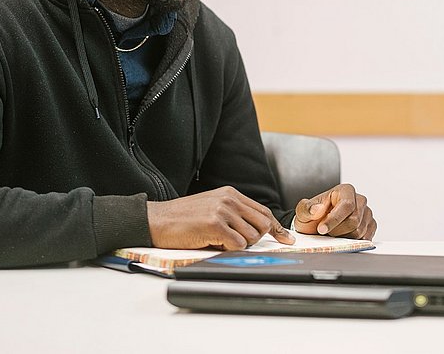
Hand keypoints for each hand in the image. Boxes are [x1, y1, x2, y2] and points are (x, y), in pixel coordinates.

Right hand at [146, 186, 294, 249]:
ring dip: (237, 245)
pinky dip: (227, 249)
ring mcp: (223, 211)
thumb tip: (256, 230)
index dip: (276, 228)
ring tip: (217, 240)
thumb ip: (234, 213)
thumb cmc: (183, 219)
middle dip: (254, 239)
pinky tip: (211, 243)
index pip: (263, 211)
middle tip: (234, 242)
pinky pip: (237, 245)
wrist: (156, 221)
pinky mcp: (214, 224)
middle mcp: (229, 199)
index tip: (287, 240)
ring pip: (251, 237)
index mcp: (231, 194)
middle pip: (263, 224)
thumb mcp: (212, 207)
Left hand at [294, 183, 376, 239]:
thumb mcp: (303, 211)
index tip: (321, 229)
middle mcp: (359, 200)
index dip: (334, 219)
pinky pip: (365, 238)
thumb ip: (307, 208)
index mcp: (346, 190)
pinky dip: (352, 241)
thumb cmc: (312, 216)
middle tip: (325, 231)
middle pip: (354, 220)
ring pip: (359, 231)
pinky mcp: (370, 226)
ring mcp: (367, 213)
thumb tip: (317, 209)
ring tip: (333, 232)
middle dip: (336, 230)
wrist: (316, 226)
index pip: (346, 205)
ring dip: (343, 237)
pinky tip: (342, 236)